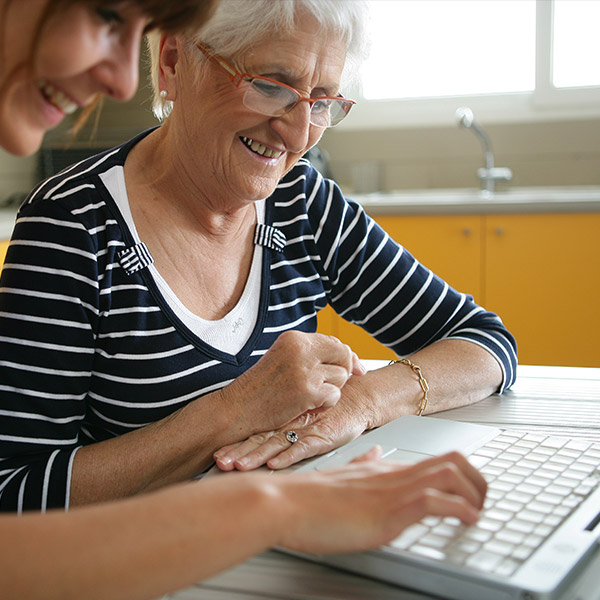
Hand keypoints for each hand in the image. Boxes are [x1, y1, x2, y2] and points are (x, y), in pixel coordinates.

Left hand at [214, 373, 370, 470]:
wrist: (359, 398)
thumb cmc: (329, 406)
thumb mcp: (302, 414)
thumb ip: (283, 425)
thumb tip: (256, 445)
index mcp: (282, 419)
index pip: (254, 433)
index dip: (234, 444)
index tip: (214, 456)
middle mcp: (290, 424)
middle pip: (259, 439)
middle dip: (237, 453)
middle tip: (218, 462)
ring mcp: (306, 430)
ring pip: (276, 444)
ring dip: (255, 456)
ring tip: (238, 466)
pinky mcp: (323, 435)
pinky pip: (303, 447)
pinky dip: (288, 456)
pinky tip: (274, 464)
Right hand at [217, 330, 364, 436]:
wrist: (237, 409)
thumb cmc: (261, 389)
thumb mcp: (284, 360)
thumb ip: (311, 355)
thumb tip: (350, 358)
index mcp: (294, 339)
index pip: (334, 342)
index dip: (347, 356)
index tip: (356, 369)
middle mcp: (300, 349)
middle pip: (343, 355)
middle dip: (344, 371)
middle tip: (329, 386)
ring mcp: (305, 370)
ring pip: (341, 376)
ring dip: (331, 390)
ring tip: (309, 397)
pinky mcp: (308, 392)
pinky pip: (335, 395)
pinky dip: (326, 404)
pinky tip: (308, 406)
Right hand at [276, 451, 486, 554]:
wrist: (282, 502)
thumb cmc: (306, 498)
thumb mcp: (340, 479)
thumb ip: (361, 468)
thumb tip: (373, 458)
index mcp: (383, 471)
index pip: (434, 463)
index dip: (461, 475)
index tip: (473, 492)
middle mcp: (392, 476)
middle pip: (451, 462)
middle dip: (478, 480)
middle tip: (485, 501)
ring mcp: (391, 491)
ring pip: (449, 475)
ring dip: (475, 494)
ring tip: (482, 512)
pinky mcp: (386, 511)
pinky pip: (433, 502)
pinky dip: (459, 509)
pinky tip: (469, 521)